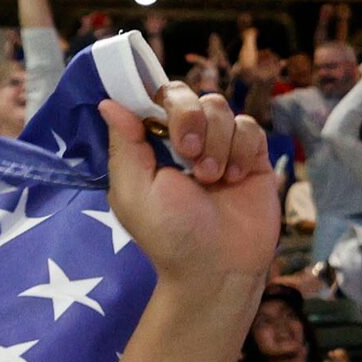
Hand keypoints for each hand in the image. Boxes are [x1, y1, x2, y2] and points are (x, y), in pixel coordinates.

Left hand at [99, 85, 275, 282]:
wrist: (219, 266)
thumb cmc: (170, 234)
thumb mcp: (134, 191)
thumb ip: (124, 144)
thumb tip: (108, 102)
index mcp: (153, 144)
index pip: (157, 98)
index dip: (162, 101)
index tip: (164, 125)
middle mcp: (187, 139)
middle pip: (191, 95)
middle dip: (190, 120)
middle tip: (188, 155)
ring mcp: (222, 145)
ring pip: (222, 109)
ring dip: (217, 142)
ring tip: (212, 178)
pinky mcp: (253, 157)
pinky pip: (251, 128)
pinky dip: (242, 150)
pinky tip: (236, 178)